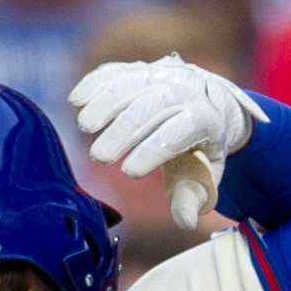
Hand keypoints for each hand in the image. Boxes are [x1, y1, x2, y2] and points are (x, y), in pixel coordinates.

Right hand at [69, 55, 268, 229]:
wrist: (214, 99)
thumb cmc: (205, 145)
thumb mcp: (207, 171)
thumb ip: (193, 196)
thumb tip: (186, 222)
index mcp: (204, 119)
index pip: (178, 133)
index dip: (153, 152)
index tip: (129, 173)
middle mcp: (184, 91)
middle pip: (150, 108)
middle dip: (123, 132)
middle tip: (100, 157)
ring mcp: (162, 75)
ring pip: (131, 85)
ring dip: (104, 104)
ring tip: (85, 127)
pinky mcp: (142, 68)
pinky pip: (117, 71)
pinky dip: (95, 83)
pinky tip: (76, 100)